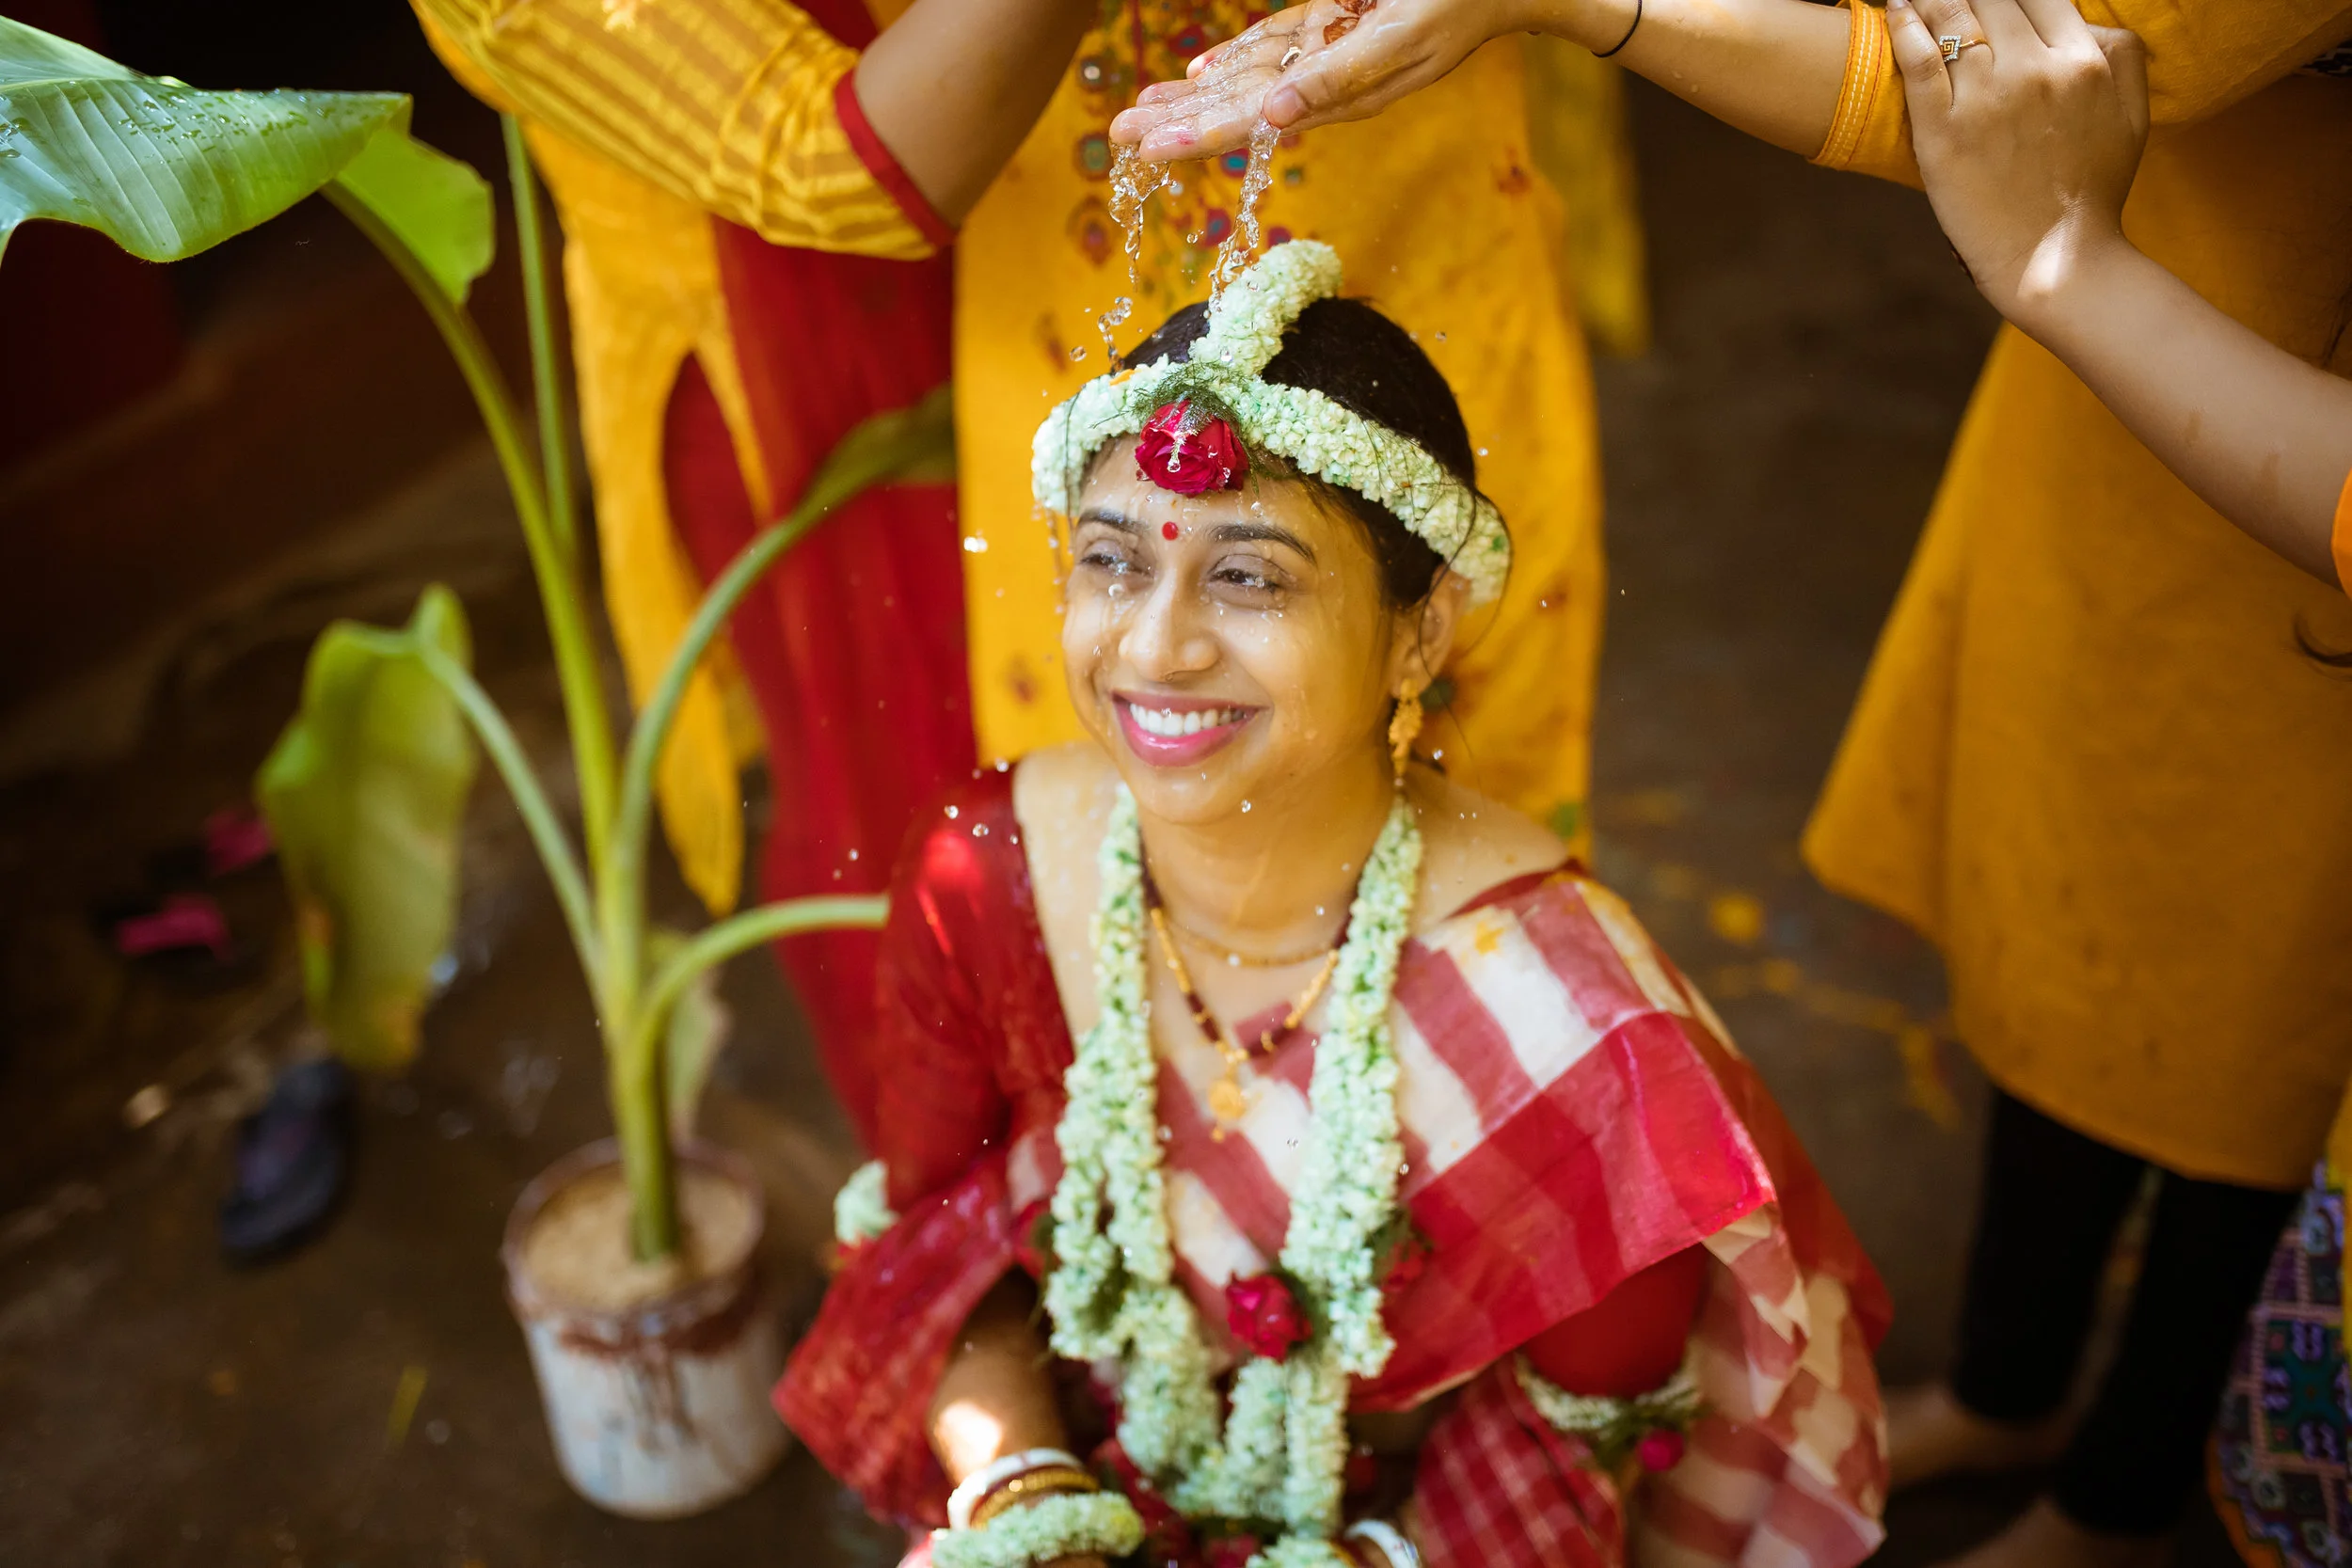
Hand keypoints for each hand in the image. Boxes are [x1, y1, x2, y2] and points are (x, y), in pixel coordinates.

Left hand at [1107, 0, 1540, 159]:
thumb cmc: (1458, 5)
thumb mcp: (1401, 39)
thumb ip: (1339, 78)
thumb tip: (1276, 116)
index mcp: (1335, 94)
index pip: (1251, 121)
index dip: (1197, 135)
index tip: (1149, 149)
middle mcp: (1324, 83)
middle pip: (1235, 107)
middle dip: (1178, 121)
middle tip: (1118, 137)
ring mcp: (1328, 55)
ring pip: (1245, 80)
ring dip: (1194, 96)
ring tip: (1142, 111)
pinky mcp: (1336, 27)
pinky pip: (1276, 49)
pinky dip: (1235, 62)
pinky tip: (1201, 72)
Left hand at [1885, 0, 2148, 322]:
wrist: (2055, 257)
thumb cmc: (2093, 189)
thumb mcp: (2133, 114)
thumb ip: (2120, 55)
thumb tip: (2089, 19)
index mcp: (2083, 61)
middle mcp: (2034, 70)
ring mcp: (1986, 99)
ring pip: (1954, 19)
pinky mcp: (1943, 130)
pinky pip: (1918, 61)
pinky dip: (1905, 26)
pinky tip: (1899, 5)